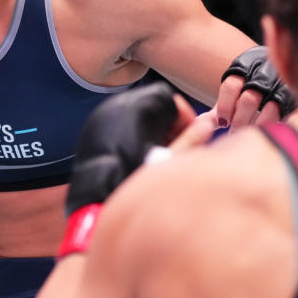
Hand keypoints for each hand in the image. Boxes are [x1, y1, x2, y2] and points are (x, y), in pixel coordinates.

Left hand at [59, 83, 215, 257]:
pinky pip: (118, 126)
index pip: (169, 100)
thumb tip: (207, 125)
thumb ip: (191, 140)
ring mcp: (102, 117)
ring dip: (150, 131)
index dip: (183, 118)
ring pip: (135, 117)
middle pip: (152, 108)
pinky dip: (131, 136)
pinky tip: (137, 157)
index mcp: (139, 108)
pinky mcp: (91, 130)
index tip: (190, 134)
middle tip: (175, 147)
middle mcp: (118, 106)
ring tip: (157, 155)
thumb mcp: (170, 160)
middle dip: (167, 126)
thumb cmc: (134, 180)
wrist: (95, 198)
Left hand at [215, 46, 297, 129]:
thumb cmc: (250, 94)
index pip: (232, 85)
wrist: (284, 77)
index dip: (224, 108)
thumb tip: (201, 124)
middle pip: (249, 99)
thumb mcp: (233, 97)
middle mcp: (266, 71)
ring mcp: (282, 84)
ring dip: (255, 125)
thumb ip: (219, 110)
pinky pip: (283, 115)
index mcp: (246, 65)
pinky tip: (262, 131)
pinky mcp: (295, 98)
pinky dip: (270, 125)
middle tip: (234, 132)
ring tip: (247, 133)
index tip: (222, 122)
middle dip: (239, 120)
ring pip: (268, 108)